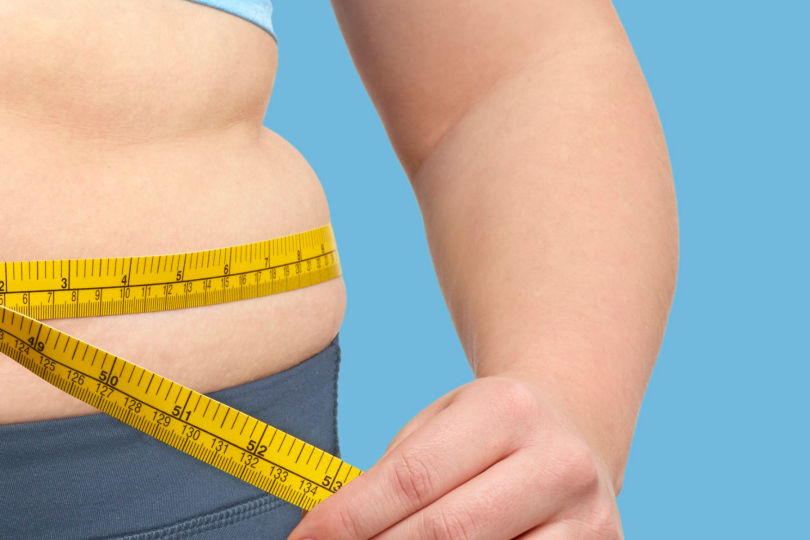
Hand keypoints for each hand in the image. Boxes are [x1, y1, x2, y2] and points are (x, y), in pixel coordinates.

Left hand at [287, 376, 622, 539]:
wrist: (572, 435)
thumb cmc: (489, 433)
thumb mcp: (443, 424)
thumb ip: (399, 472)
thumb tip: (330, 530)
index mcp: (507, 410)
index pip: (413, 476)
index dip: (350, 518)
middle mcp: (557, 462)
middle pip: (447, 532)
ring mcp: (587, 518)